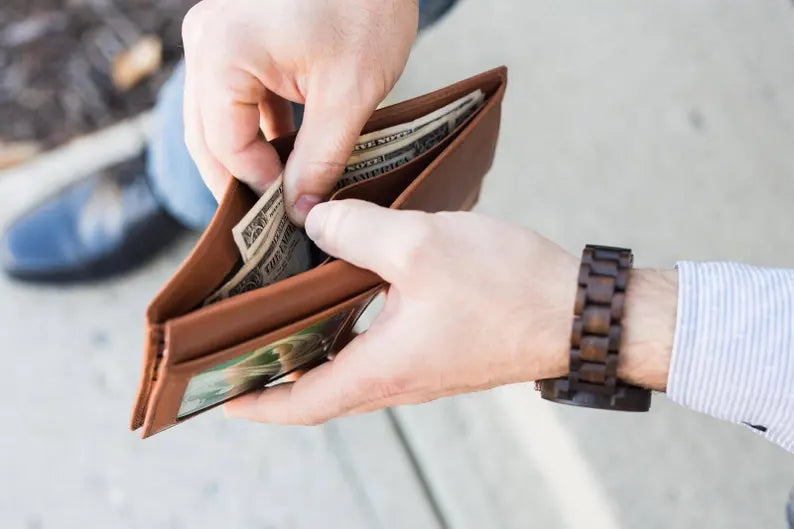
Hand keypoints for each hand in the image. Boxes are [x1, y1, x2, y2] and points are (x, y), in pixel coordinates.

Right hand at [181, 0, 418, 223]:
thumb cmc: (366, 5)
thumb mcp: (349, 93)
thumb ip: (321, 159)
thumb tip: (300, 212)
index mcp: (222, 54)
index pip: (225, 148)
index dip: (258, 187)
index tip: (292, 212)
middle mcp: (205, 42)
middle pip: (208, 136)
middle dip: (241, 179)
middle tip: (276, 218)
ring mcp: (215, 35)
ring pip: (216, 119)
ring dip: (248, 155)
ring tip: (283, 188)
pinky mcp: (234, 35)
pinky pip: (232, 95)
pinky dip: (256, 126)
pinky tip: (285, 150)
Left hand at [226, 200, 583, 423]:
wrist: (579, 311)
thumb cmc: (508, 289)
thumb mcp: (419, 246)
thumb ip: (356, 230)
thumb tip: (314, 219)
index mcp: (381, 369)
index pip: (301, 403)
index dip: (256, 402)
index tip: (219, 394)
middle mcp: (398, 378)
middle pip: (320, 387)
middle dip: (276, 370)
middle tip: (240, 342)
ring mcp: (423, 367)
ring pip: (350, 363)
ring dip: (314, 345)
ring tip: (282, 310)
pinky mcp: (442, 349)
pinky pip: (382, 345)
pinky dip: (352, 325)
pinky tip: (349, 283)